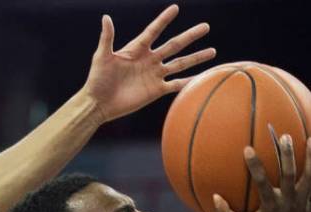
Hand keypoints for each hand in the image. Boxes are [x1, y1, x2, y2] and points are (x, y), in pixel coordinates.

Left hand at [83, 4, 214, 122]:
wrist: (99, 103)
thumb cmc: (98, 79)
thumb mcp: (102, 56)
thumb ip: (107, 38)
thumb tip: (106, 17)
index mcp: (137, 49)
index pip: (154, 31)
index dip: (164, 20)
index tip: (176, 8)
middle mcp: (149, 60)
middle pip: (174, 45)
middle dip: (190, 36)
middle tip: (205, 27)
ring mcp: (154, 75)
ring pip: (180, 64)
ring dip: (196, 58)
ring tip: (213, 50)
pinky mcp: (156, 90)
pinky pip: (176, 85)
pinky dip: (189, 82)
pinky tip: (202, 78)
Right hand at [214, 135, 310, 211]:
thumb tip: (214, 197)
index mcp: (271, 209)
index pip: (262, 184)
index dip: (256, 167)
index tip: (248, 149)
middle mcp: (289, 205)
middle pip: (290, 176)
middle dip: (288, 155)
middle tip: (284, 136)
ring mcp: (303, 206)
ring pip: (310, 178)